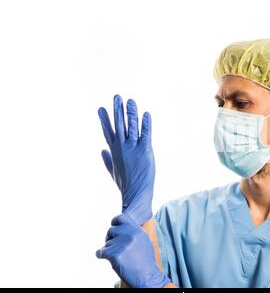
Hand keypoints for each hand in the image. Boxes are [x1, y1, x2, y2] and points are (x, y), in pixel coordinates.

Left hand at [96, 213, 170, 287]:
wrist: (146, 276)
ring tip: (118, 257)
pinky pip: (100, 252)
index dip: (115, 221)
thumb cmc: (145, 261)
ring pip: (106, 243)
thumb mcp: (144, 241)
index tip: (113, 225)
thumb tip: (122, 227)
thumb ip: (134, 232)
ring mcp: (122, 244)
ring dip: (108, 250)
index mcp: (137, 230)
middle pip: (111, 230)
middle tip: (114, 247)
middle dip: (110, 238)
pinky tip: (110, 260)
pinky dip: (101, 255)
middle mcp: (129, 234)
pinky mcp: (114, 254)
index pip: (121, 218)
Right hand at [98, 94, 154, 224]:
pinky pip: (146, 134)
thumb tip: (102, 151)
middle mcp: (122, 148)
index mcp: (114, 152)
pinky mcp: (146, 151)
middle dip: (117, 110)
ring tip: (130, 100)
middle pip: (119, 125)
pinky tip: (146, 114)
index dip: (104, 120)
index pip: (108, 132)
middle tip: (116, 96)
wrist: (136, 196)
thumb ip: (108, 160)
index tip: (100, 108)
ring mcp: (133, 149)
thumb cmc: (126, 186)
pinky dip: (145, 124)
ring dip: (131, 113)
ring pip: (131, 126)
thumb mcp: (114, 172)